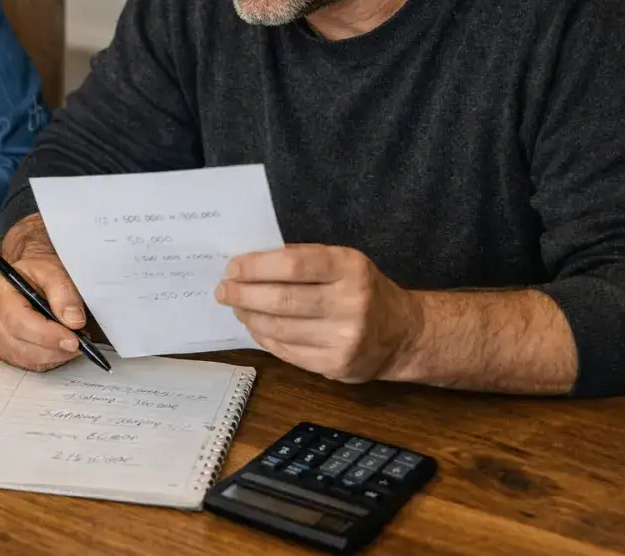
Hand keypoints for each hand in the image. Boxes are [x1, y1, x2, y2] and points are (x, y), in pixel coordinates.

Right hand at [0, 253, 87, 371]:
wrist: (26, 276)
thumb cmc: (37, 272)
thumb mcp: (52, 271)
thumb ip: (64, 292)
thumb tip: (74, 320)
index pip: (20, 322)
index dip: (49, 335)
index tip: (74, 340)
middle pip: (22, 345)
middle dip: (55, 349)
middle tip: (80, 344)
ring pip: (25, 358)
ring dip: (53, 356)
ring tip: (73, 345)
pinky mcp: (2, 349)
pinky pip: (25, 363)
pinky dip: (46, 360)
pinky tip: (59, 349)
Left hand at [215, 245, 422, 383]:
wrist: (402, 334)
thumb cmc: (362, 289)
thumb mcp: (343, 262)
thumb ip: (303, 260)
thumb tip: (250, 264)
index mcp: (350, 268)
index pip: (294, 265)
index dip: (257, 267)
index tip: (232, 268)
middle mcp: (351, 303)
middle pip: (282, 300)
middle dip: (244, 294)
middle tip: (223, 290)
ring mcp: (345, 338)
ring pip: (280, 328)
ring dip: (249, 316)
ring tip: (236, 306)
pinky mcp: (336, 365)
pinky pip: (287, 350)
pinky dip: (264, 337)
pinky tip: (255, 326)